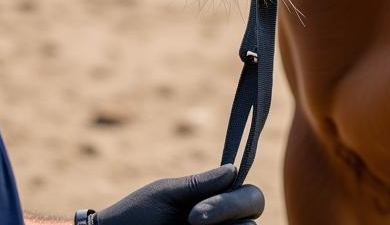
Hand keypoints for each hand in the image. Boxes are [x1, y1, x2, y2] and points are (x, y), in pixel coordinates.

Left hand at [91, 164, 263, 223]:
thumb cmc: (135, 217)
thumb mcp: (166, 195)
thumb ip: (200, 185)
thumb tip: (234, 169)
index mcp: (214, 201)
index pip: (250, 196)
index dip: (234, 200)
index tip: (197, 210)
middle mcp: (221, 223)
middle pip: (254, 213)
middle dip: (228, 210)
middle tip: (191, 221)